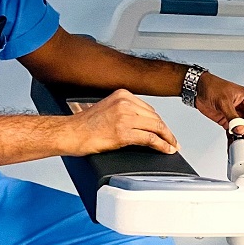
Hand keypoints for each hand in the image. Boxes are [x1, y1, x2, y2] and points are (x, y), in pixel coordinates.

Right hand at [63, 89, 179, 155]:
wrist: (71, 133)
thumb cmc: (84, 125)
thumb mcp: (108, 108)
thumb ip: (125, 111)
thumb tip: (141, 123)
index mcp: (122, 95)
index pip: (149, 109)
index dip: (160, 122)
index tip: (165, 130)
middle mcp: (125, 103)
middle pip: (155, 117)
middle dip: (166, 131)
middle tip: (173, 140)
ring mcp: (125, 117)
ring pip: (156, 127)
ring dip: (167, 138)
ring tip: (172, 146)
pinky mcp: (123, 132)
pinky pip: (150, 139)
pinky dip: (162, 145)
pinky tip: (166, 149)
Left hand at [194, 71, 243, 142]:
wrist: (198, 89)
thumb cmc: (211, 87)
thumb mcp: (223, 101)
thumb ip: (232, 117)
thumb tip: (240, 129)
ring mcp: (238, 115)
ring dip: (243, 139)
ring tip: (238, 145)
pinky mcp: (230, 122)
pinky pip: (235, 133)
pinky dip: (234, 140)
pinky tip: (232, 146)